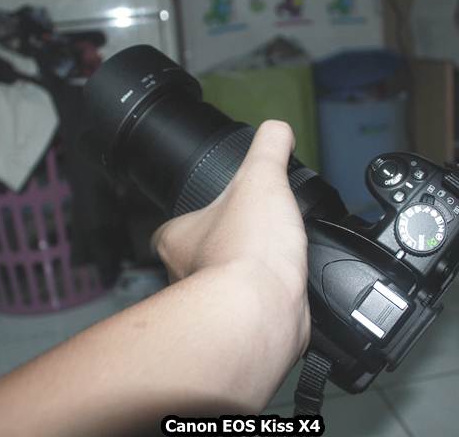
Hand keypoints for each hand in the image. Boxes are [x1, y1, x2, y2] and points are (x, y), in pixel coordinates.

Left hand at [152, 120, 309, 343]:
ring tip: (275, 260)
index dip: (195, 218)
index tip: (218, 213)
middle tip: (255, 236)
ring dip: (246, 278)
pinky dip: (266, 302)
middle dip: (225, 249)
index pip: (172, 228)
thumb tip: (277, 128)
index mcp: (177, 240)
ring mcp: (211, 309)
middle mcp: (184, 277)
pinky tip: (286, 289)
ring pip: (223, 289)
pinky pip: (250, 312)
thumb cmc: (248, 249)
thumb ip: (268, 148)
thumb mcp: (261, 177)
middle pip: (198, 258)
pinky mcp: (238, 330)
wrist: (264, 310)